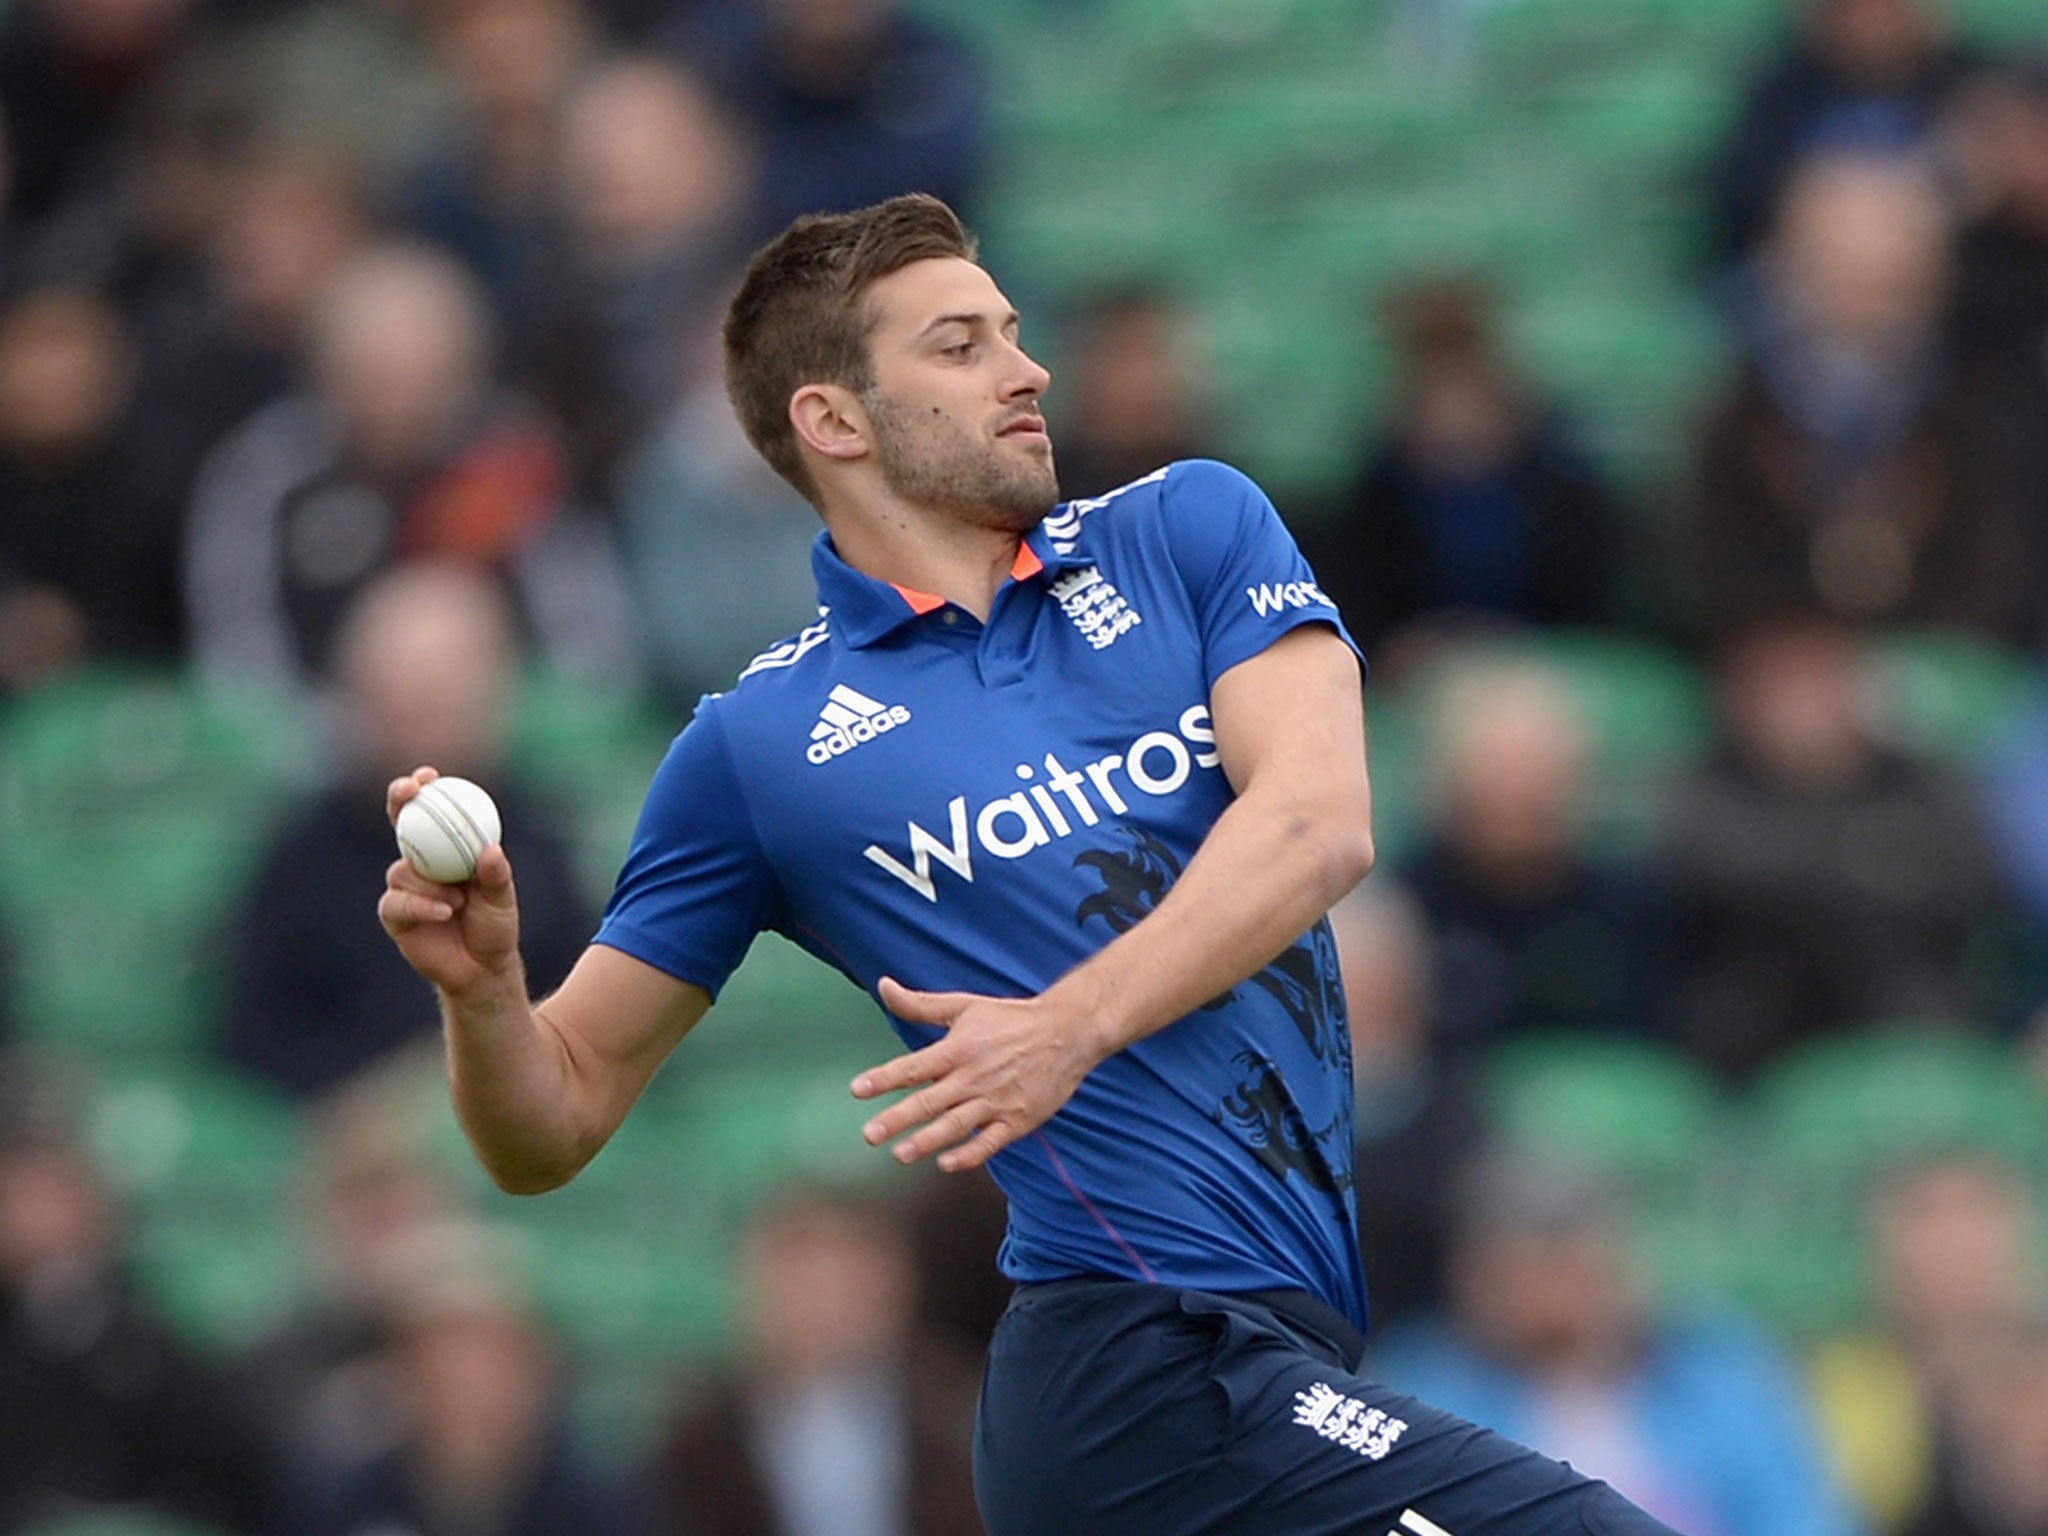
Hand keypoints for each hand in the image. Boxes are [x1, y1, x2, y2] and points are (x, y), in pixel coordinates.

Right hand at [378, 767, 521, 996]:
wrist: (482, 968)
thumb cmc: (494, 926)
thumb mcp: (502, 898)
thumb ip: (497, 875)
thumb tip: (490, 851)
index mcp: (447, 850)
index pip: (431, 813)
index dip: (423, 790)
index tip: (427, 775)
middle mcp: (421, 863)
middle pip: (401, 824)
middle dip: (400, 801)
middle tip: (409, 791)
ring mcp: (405, 888)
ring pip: (403, 870)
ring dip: (431, 883)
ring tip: (458, 901)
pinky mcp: (395, 915)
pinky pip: (398, 902)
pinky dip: (422, 905)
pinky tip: (444, 911)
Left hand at [852, 978, 1104, 1171]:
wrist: (1068, 1032)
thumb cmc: (1010, 1018)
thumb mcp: (964, 1006)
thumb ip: (920, 1004)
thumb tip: (883, 985)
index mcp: (959, 1049)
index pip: (914, 1067)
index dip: (884, 1078)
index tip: (857, 1090)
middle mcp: (975, 1076)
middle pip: (930, 1102)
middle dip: (897, 1119)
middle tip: (869, 1135)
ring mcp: (997, 1101)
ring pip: (956, 1125)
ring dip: (927, 1141)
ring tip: (900, 1154)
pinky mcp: (1018, 1120)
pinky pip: (989, 1142)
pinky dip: (969, 1154)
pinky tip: (946, 1163)